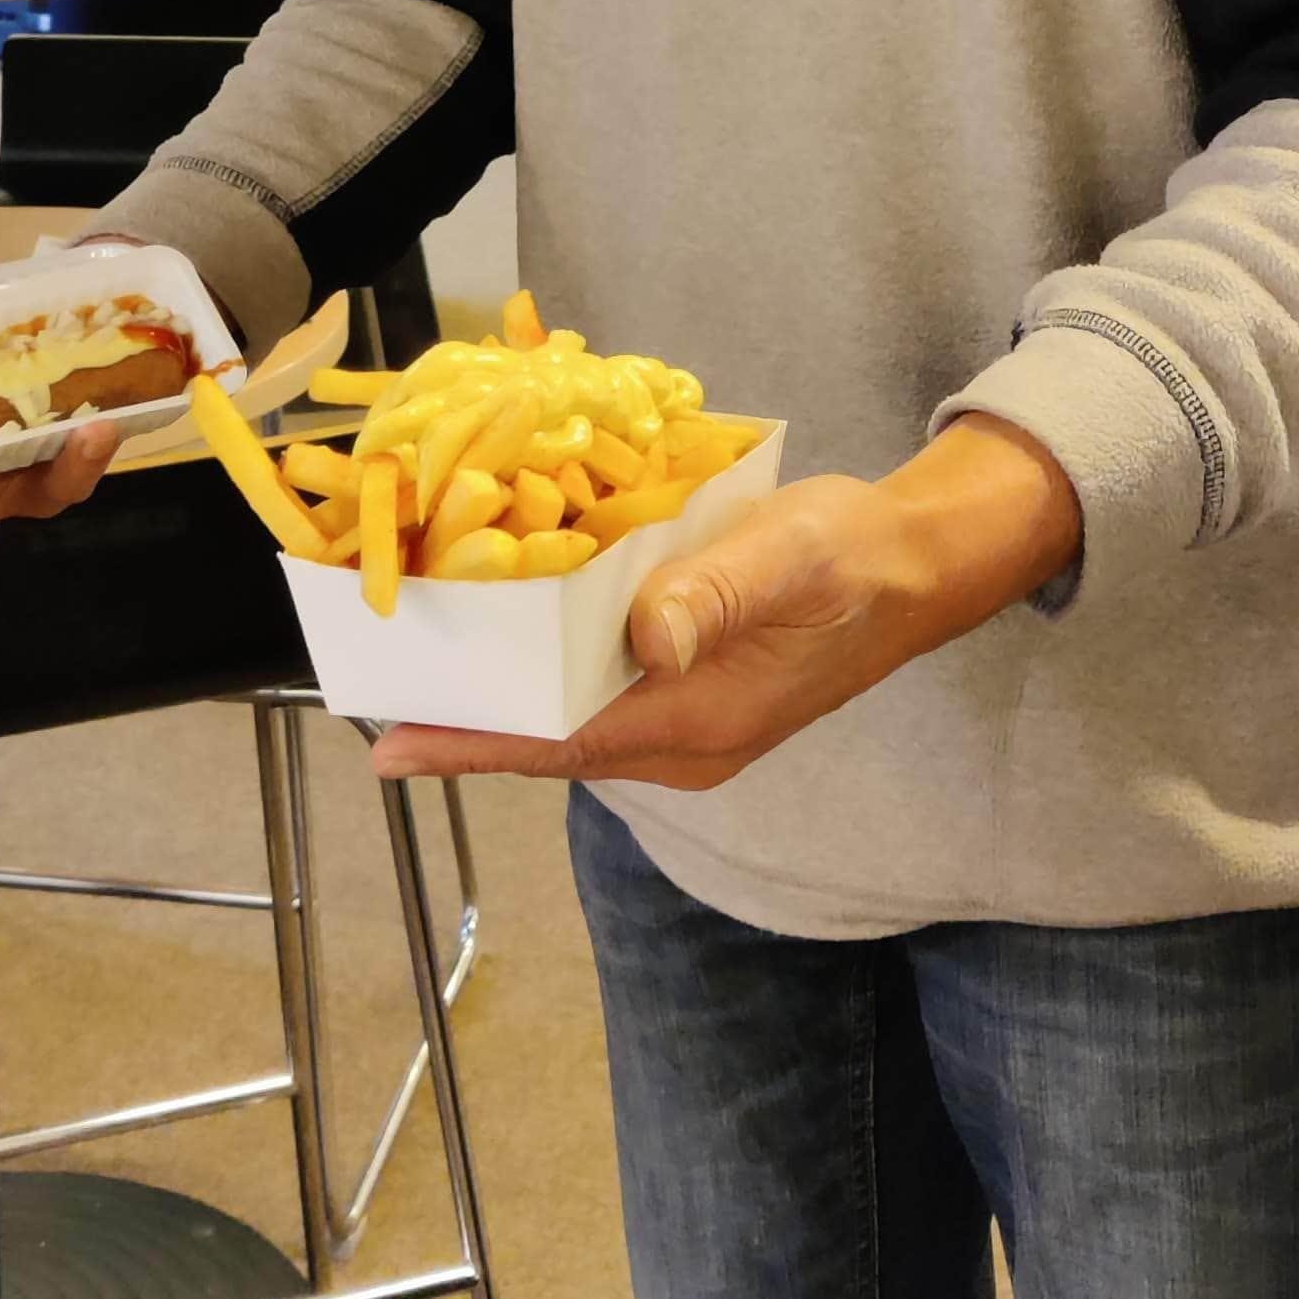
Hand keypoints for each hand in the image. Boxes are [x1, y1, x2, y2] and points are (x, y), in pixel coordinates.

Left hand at [371, 418, 1081, 792]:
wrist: (918, 566)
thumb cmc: (853, 554)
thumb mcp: (789, 555)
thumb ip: (716, 593)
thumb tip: (645, 637)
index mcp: (699, 719)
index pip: (563, 742)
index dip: (475, 743)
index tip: (392, 744)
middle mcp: (685, 741)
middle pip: (551, 743)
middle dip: (469, 722)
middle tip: (380, 691)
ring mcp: (689, 726)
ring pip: (571, 722)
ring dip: (502, 701)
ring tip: (422, 668)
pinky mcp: (692, 696)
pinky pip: (600, 698)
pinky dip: (546, 677)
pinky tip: (508, 642)